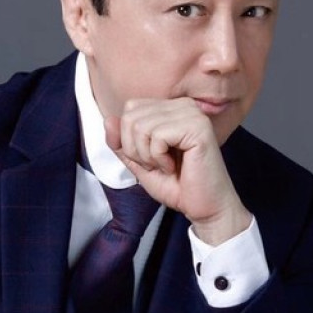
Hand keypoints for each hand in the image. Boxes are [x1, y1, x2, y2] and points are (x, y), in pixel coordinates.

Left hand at [105, 97, 250, 245]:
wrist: (204, 207)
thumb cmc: (177, 186)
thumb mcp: (138, 162)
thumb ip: (120, 143)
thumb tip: (107, 119)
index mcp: (171, 108)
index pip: (130, 109)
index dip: (129, 140)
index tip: (151, 158)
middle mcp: (183, 105)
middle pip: (131, 117)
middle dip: (136, 149)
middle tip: (157, 165)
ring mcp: (192, 114)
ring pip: (141, 126)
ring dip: (147, 156)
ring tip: (166, 166)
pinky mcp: (198, 127)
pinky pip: (157, 136)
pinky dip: (158, 158)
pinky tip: (174, 166)